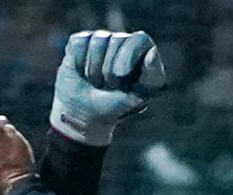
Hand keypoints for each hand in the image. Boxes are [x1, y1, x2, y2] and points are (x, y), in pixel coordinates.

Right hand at [51, 29, 165, 147]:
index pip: (139, 40)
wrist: (82, 117)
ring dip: (94, 69)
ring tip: (95, 81)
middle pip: (118, 39)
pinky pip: (81, 42)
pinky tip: (82, 72)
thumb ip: (150, 76)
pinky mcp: (82, 41)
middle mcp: (124, 43)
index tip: (122, 77)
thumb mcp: (136, 98)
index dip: (128, 57)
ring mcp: (103, 39)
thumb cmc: (112, 109)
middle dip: (109, 70)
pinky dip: (79, 62)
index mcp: (142, 54)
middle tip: (108, 86)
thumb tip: (153, 52)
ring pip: (99, 40)